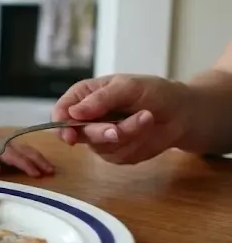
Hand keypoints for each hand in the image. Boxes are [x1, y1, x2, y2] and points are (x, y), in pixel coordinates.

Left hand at [0, 121, 53, 177]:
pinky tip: (40, 160)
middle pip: (26, 151)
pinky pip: (24, 146)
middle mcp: (5, 141)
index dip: (26, 165)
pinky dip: (34, 153)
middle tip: (51, 172)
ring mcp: (8, 139)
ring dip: (39, 157)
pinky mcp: (8, 140)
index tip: (38, 174)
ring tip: (50, 168)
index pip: (15, 157)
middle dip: (39, 161)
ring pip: (27, 148)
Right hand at [51, 74, 191, 163]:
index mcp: (84, 96)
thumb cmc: (154, 92)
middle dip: (100, 132)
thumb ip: (100, 99)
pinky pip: (118, 155)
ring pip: (100, 146)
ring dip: (126, 134)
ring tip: (145, 118)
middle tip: (117, 130)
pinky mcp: (116, 153)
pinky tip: (146, 128)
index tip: (69, 135)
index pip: (61, 112)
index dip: (61, 125)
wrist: (182, 112)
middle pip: (77, 133)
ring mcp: (101, 138)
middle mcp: (87, 118)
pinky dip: (135, 143)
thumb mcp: (127, 87)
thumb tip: (73, 112)